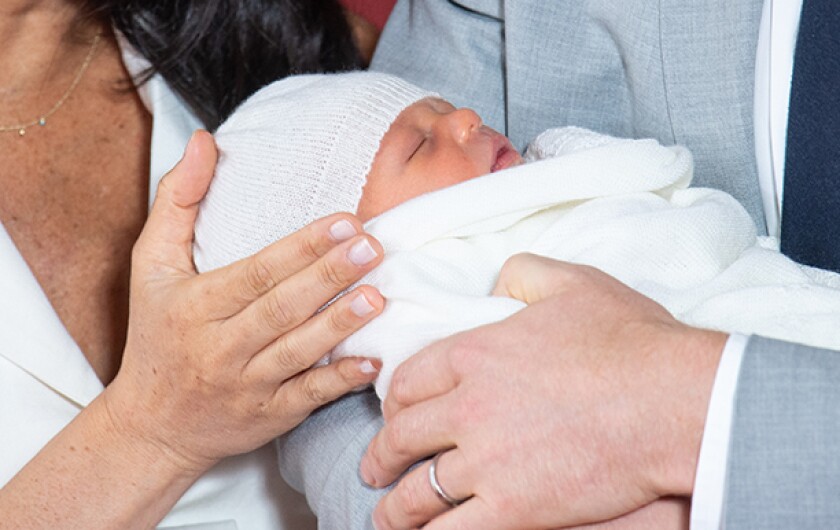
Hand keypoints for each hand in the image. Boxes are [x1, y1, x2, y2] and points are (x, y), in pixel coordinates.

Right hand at [103, 131, 384, 473]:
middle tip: (372, 247)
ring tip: (378, 296)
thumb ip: (177, 201)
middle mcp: (220, 347)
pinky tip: (372, 360)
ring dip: (339, 325)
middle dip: (329, 276)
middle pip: (281, 308)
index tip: (344, 221)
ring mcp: (247, 385)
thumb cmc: (156, 334)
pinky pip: (307, 397)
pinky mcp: (269, 417)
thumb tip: (205, 140)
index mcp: (196, 305)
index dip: (301, 248)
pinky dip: (339, 381)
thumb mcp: (149, 266)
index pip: (256, 272)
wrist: (151, 427)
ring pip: (298, 352)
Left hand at [360, 253, 725, 528]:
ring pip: (418, 492)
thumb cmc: (629, 340)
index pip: (408, 380)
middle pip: (402, 437)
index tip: (393, 414)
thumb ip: (523, 273)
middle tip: (375, 467)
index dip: (393, 401)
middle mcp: (467, 407)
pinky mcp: (513, 507)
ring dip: (394, 507)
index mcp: (474, 353)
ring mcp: (486, 461)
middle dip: (381, 456)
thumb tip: (499, 278)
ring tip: (387, 515)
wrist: (672, 399)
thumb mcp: (572, 283)